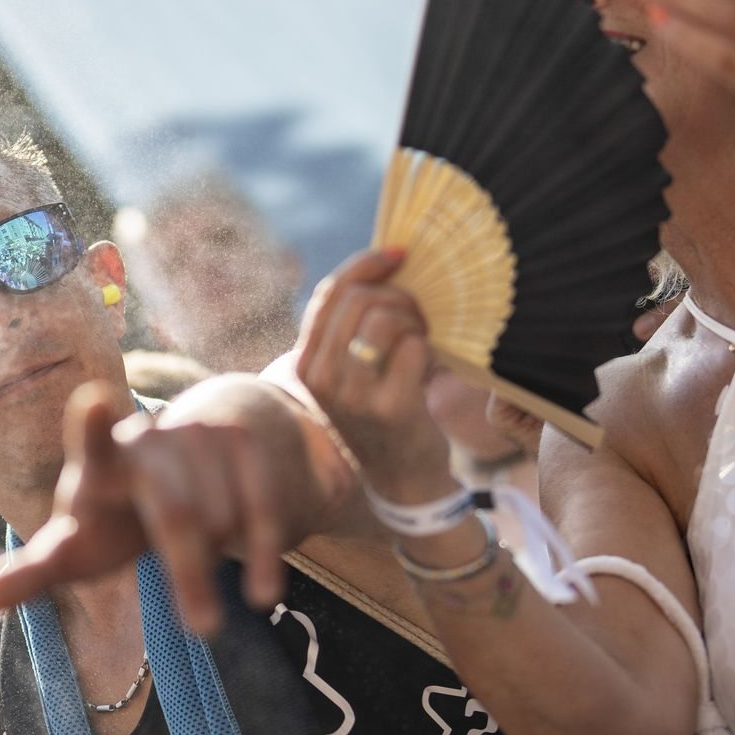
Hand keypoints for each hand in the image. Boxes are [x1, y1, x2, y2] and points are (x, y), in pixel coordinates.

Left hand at [0, 381, 287, 634]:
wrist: (205, 453)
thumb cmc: (124, 516)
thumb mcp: (81, 543)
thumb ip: (34, 570)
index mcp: (102, 464)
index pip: (96, 448)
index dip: (93, 429)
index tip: (93, 403)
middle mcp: (152, 441)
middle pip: (178, 513)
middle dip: (189, 571)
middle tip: (201, 629)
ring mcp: (203, 435)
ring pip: (222, 521)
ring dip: (215, 561)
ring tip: (199, 557)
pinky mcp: (249, 443)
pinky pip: (263, 515)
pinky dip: (264, 561)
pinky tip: (261, 592)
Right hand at [293, 249, 453, 501]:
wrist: (402, 478)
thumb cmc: (383, 409)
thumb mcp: (353, 369)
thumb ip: (354, 324)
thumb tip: (389, 259)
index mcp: (305, 363)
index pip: (329, 293)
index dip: (366, 265)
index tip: (399, 255)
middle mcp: (320, 379)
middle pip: (358, 300)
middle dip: (399, 295)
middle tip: (420, 316)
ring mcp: (352, 396)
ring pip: (384, 319)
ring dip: (414, 321)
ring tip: (423, 342)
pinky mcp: (389, 409)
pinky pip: (413, 346)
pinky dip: (428, 349)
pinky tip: (429, 369)